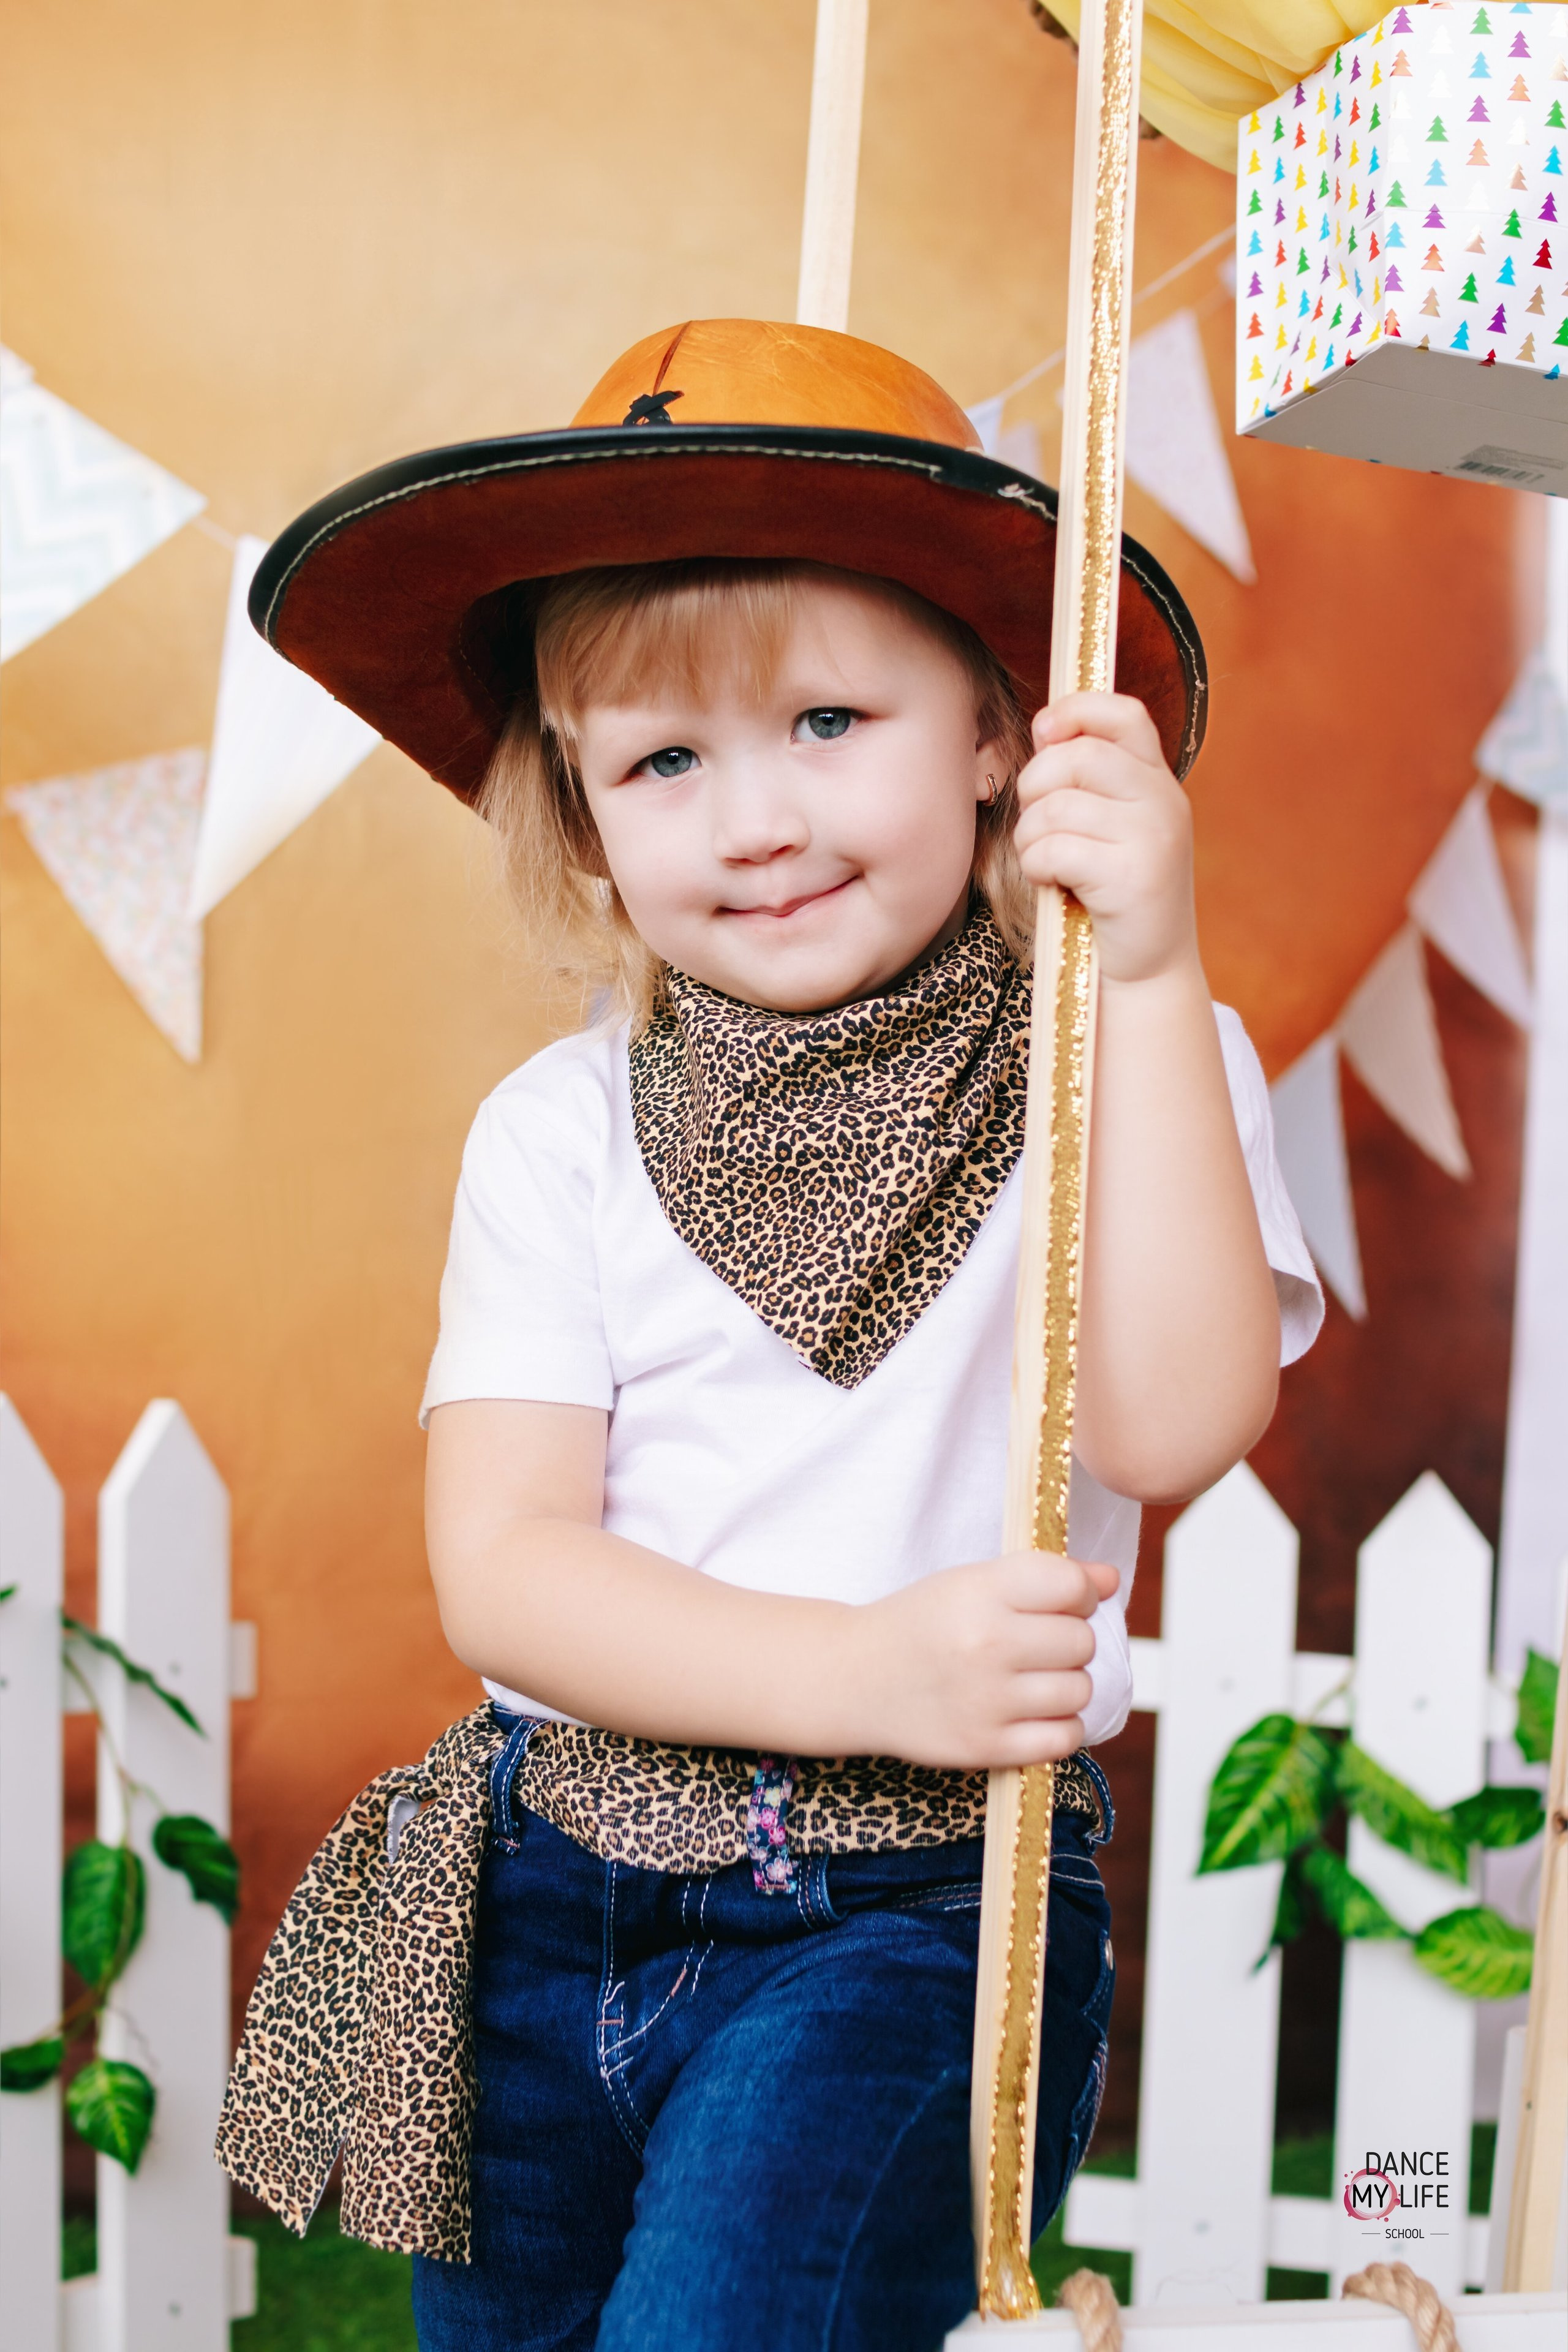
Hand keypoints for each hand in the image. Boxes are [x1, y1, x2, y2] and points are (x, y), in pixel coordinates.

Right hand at [851, 1553, 1119, 1769]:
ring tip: (1033, 1678)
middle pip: (1081, 1641)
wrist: (856, 1678)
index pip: (1071, 1586)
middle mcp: (987, 1644)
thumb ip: (1044, 1577)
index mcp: (980, 1592)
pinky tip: (1035, 1712)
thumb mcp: (971, 1582)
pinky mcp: (986, 1747)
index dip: (1079, 1593)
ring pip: (1080, 1690)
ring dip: (1067, 1684)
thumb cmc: (921, 1624)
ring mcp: (987, 1700)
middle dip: (1070, 1640)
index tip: (1061, 1601)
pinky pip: (1065, 1738)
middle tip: (1038, 1644)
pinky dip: (1061, 1726)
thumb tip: (1112, 1582)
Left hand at [1013, 692, 1196, 986]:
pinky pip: (1054, 849)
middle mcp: (1164, 800)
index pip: (1123, 713)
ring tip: (1046, 862)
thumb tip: (1046, 727)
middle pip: (1077, 756)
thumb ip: (1086, 778)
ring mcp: (1153, 837)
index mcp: (1158, 780)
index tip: (1045, 732)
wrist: (1149, 968)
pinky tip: (1052, 883)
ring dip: (1031, 836)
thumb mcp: (1110, 826)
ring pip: (1057, 806)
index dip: (1076, 710)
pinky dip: (1037, 867)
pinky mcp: (1132, 876)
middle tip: (1037, 823)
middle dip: (1035, 786)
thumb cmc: (1113, 894)